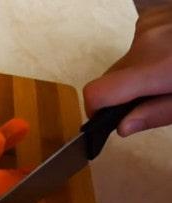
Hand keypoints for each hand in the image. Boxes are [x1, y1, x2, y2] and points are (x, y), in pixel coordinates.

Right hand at [83, 4, 171, 135]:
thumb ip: (158, 113)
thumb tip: (122, 128)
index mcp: (157, 69)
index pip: (98, 93)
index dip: (96, 111)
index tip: (107, 120)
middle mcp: (145, 44)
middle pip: (111, 78)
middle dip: (125, 94)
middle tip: (156, 98)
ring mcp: (148, 26)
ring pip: (126, 62)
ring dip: (139, 74)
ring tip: (170, 74)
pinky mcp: (151, 17)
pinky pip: (138, 44)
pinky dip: (149, 54)